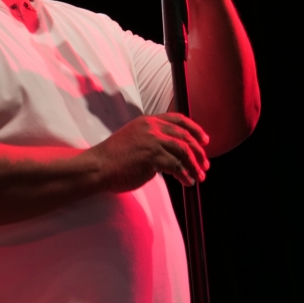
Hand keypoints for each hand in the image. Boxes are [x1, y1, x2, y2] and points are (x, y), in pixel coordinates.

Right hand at [86, 113, 209, 191]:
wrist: (98, 166)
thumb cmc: (114, 158)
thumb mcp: (134, 138)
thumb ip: (152, 139)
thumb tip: (173, 151)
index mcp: (148, 121)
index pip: (178, 119)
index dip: (194, 129)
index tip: (205, 140)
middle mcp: (152, 127)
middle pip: (184, 136)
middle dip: (198, 152)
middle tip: (205, 165)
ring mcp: (152, 141)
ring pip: (183, 151)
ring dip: (195, 166)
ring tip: (199, 177)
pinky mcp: (152, 156)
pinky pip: (176, 166)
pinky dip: (184, 175)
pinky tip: (187, 182)